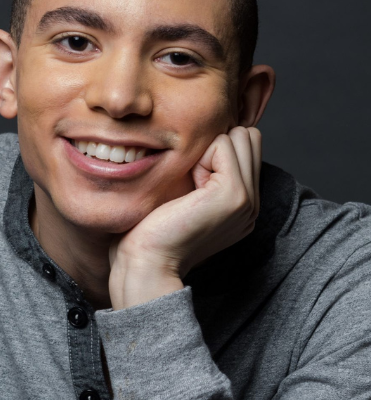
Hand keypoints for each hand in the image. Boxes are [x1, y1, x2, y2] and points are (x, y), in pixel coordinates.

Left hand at [108, 126, 261, 309]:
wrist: (146, 262)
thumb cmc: (150, 232)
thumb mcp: (184, 198)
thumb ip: (204, 174)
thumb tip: (208, 141)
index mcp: (243, 205)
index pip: (247, 147)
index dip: (213, 152)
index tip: (190, 185)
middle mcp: (253, 203)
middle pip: (249, 137)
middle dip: (216, 147)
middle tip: (191, 181)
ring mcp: (248, 199)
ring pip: (241, 136)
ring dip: (208, 152)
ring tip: (190, 187)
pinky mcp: (235, 194)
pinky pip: (224, 144)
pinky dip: (200, 158)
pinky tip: (188, 190)